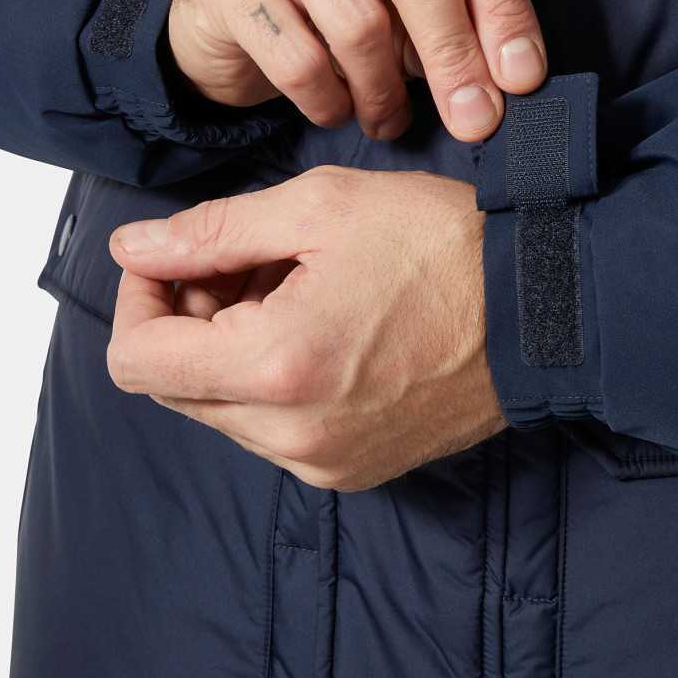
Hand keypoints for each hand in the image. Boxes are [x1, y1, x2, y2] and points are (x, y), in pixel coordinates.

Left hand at [106, 167, 505, 491]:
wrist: (543, 309)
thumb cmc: (442, 247)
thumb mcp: (319, 208)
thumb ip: (211, 232)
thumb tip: (133, 248)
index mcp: (275, 368)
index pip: (135, 360)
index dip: (139, 298)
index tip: (173, 257)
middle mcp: (290, 435)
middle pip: (174, 386)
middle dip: (187, 317)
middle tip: (244, 259)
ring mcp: (322, 462)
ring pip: (220, 408)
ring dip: (229, 346)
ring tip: (293, 287)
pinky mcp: (350, 469)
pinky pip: (271, 429)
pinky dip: (271, 378)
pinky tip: (319, 326)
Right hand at [169, 0, 545, 142]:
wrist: (224, 3)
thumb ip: (461, 1)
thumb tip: (515, 74)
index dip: (505, 4)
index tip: (521, 78)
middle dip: (455, 53)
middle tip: (474, 119)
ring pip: (358, 19)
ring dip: (386, 90)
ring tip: (390, 117)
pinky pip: (299, 60)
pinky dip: (330, 102)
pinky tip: (336, 108)